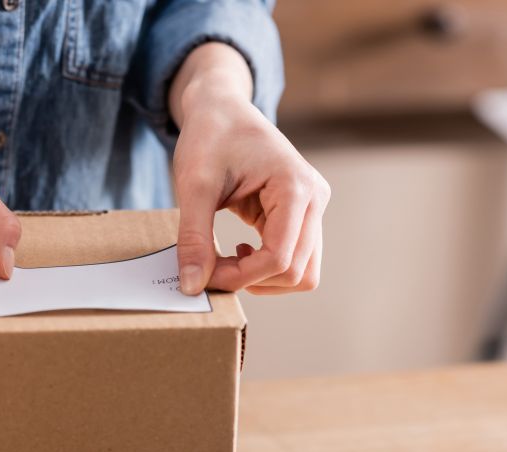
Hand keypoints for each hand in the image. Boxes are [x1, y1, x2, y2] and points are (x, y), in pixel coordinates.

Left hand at [169, 44, 330, 295]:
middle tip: (210, 269)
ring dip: (262, 279)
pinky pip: (294, 258)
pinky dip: (265, 268)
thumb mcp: (194, 186)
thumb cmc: (210, 137)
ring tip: (226, 261)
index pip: (280, 258)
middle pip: (297, 273)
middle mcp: (314, 199)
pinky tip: (239, 251)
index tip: (203, 274)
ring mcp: (313, 208)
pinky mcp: (303, 215)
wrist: (222, 109)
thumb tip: (192, 287)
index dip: (240, 277)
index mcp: (295, 187)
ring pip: (302, 273)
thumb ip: (194, 238)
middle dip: (251, 280)